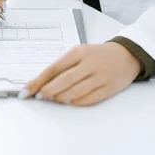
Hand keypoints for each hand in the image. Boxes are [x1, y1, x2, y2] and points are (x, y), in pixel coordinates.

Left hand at [21, 43, 140, 105]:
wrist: (128, 55)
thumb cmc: (98, 55)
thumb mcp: (81, 53)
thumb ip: (64, 67)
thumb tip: (43, 85)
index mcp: (79, 52)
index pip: (53, 68)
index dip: (38, 81)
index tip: (26, 92)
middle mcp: (90, 63)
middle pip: (64, 81)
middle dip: (48, 91)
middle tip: (40, 97)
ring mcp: (101, 76)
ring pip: (75, 92)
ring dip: (61, 98)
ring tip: (55, 99)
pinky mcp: (109, 88)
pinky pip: (89, 99)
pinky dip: (76, 102)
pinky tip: (70, 102)